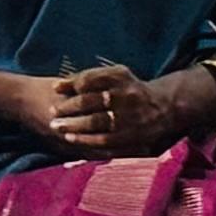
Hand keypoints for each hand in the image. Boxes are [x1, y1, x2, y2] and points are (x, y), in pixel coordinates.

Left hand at [44, 63, 197, 157]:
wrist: (163, 107)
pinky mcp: (131, 136)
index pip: (90, 79)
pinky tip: (71, 138)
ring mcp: (130, 117)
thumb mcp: (115, 75)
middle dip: (69, 107)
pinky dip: (85, 140)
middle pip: (91, 101)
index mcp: (121, 77)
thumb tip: (58, 86)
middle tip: (52, 112)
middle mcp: (126, 95)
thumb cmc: (128, 89)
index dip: (70, 84)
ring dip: (73, 125)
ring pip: (96, 122)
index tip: (55, 89)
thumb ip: (89, 78)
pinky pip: (104, 140)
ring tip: (57, 126)